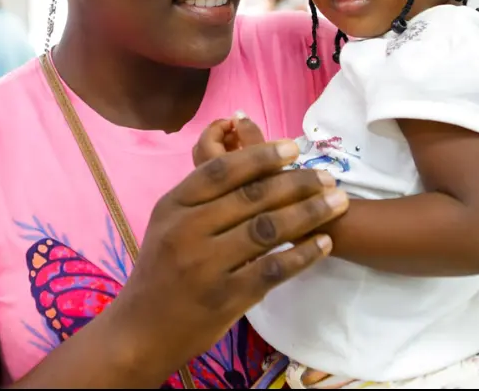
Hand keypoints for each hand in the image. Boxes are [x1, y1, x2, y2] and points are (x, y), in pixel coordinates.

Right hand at [111, 119, 345, 383]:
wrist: (140, 331)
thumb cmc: (161, 272)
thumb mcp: (168, 225)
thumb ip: (203, 199)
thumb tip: (256, 167)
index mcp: (173, 206)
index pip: (222, 170)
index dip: (261, 156)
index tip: (293, 148)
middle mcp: (187, 231)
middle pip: (252, 196)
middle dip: (297, 182)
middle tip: (327, 177)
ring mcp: (205, 266)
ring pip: (267, 229)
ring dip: (309, 213)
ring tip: (337, 203)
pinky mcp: (224, 298)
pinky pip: (272, 269)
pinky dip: (302, 254)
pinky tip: (323, 243)